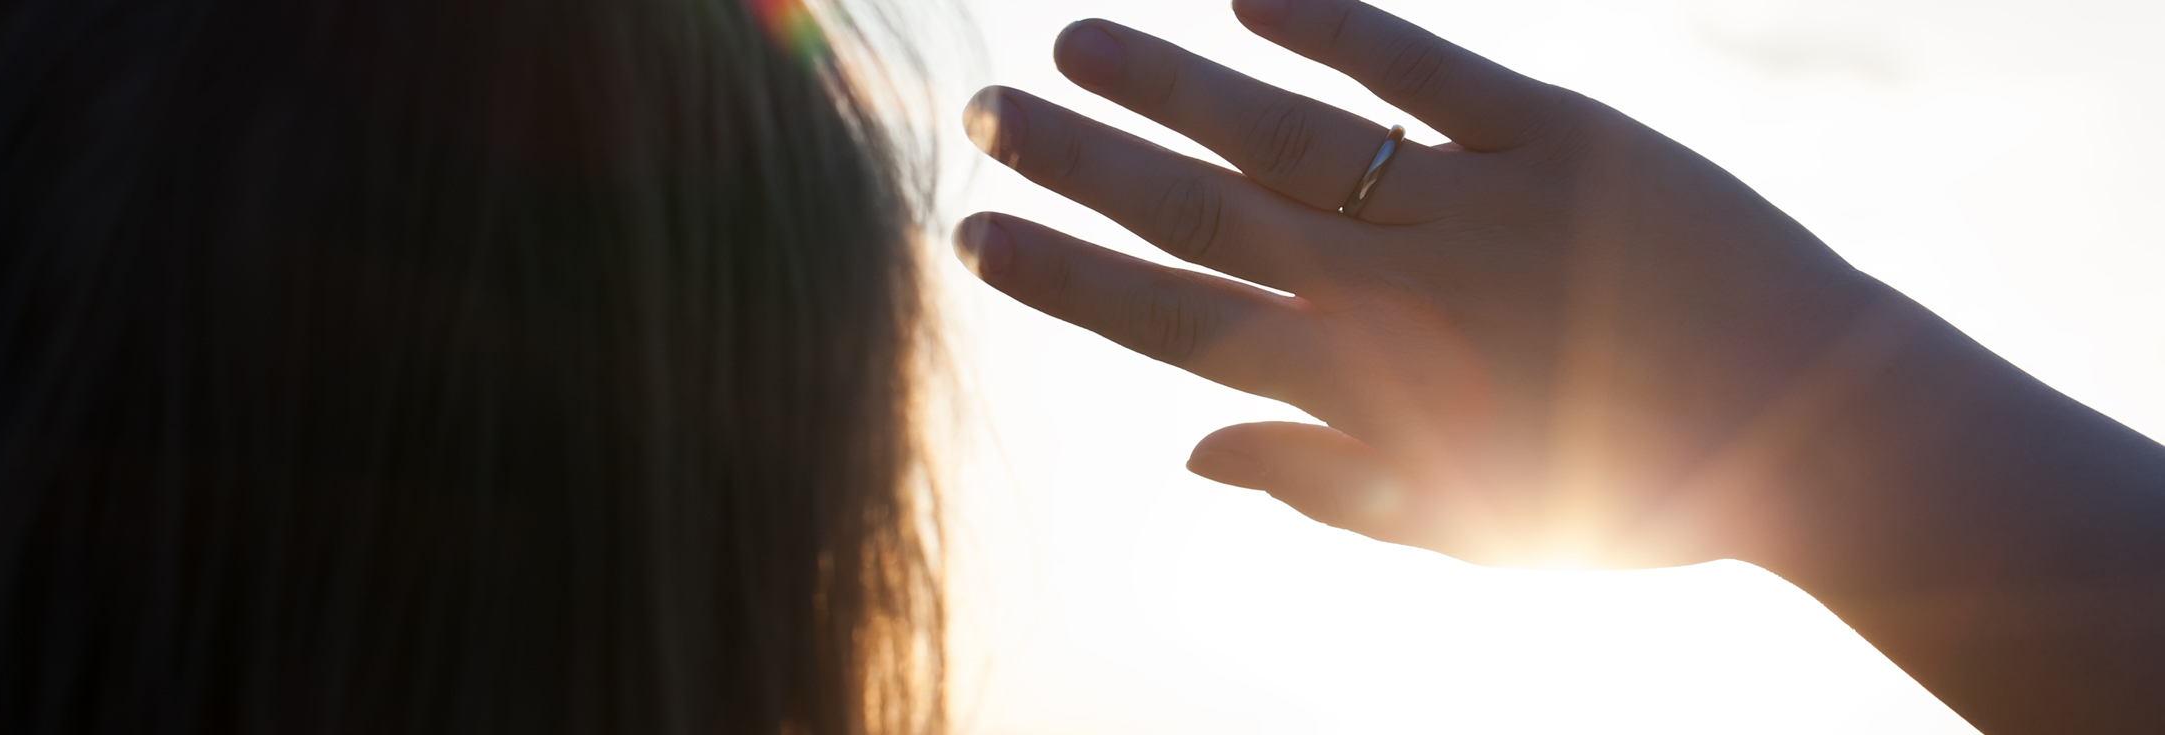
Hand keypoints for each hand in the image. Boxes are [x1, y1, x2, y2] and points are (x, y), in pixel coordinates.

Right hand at [956, 0, 1890, 568]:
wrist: (1825, 430)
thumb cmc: (1637, 495)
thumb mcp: (1468, 527)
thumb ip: (1324, 486)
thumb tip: (1189, 453)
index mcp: (1369, 394)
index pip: (1175, 322)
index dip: (1065, 277)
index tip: (973, 234)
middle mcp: (1399, 292)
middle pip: (1199, 212)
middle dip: (1077, 165)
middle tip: (983, 115)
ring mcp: (1474, 204)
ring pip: (1283, 132)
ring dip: (1165, 83)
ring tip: (1071, 41)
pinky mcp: (1562, 135)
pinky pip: (1425, 70)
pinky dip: (1332, 28)